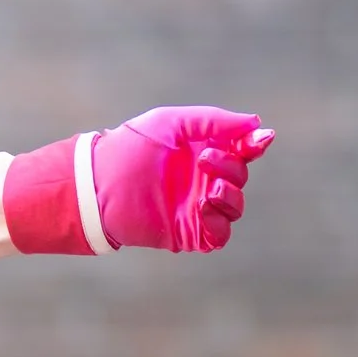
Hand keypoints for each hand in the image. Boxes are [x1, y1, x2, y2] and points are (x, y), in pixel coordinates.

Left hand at [91, 107, 271, 253]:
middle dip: (232, 167)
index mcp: (201, 150)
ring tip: (208, 187)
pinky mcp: (188, 232)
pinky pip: (219, 234)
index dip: (254, 144)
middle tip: (205, 160)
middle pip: (240, 176)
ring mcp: (196, 207)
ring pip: (235, 206)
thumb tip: (255, 123)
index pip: (241, 149)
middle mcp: (202, 179)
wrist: (98, 182)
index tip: (259, 139)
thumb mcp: (173, 122)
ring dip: (230, 194)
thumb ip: (214, 121)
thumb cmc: (130, 146)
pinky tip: (205, 205)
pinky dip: (220, 221)